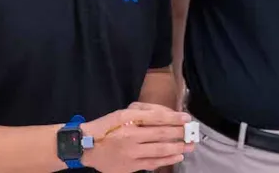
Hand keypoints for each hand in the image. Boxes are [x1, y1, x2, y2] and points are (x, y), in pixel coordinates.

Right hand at [79, 103, 195, 172]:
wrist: (86, 147)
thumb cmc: (106, 127)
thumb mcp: (122, 113)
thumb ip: (143, 111)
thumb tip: (166, 114)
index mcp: (127, 118)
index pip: (156, 117)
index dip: (174, 118)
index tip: (187, 118)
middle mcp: (130, 135)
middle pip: (161, 133)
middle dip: (180, 133)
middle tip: (192, 133)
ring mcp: (131, 152)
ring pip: (160, 150)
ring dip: (178, 147)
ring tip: (190, 146)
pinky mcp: (130, 166)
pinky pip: (152, 163)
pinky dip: (167, 160)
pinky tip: (177, 156)